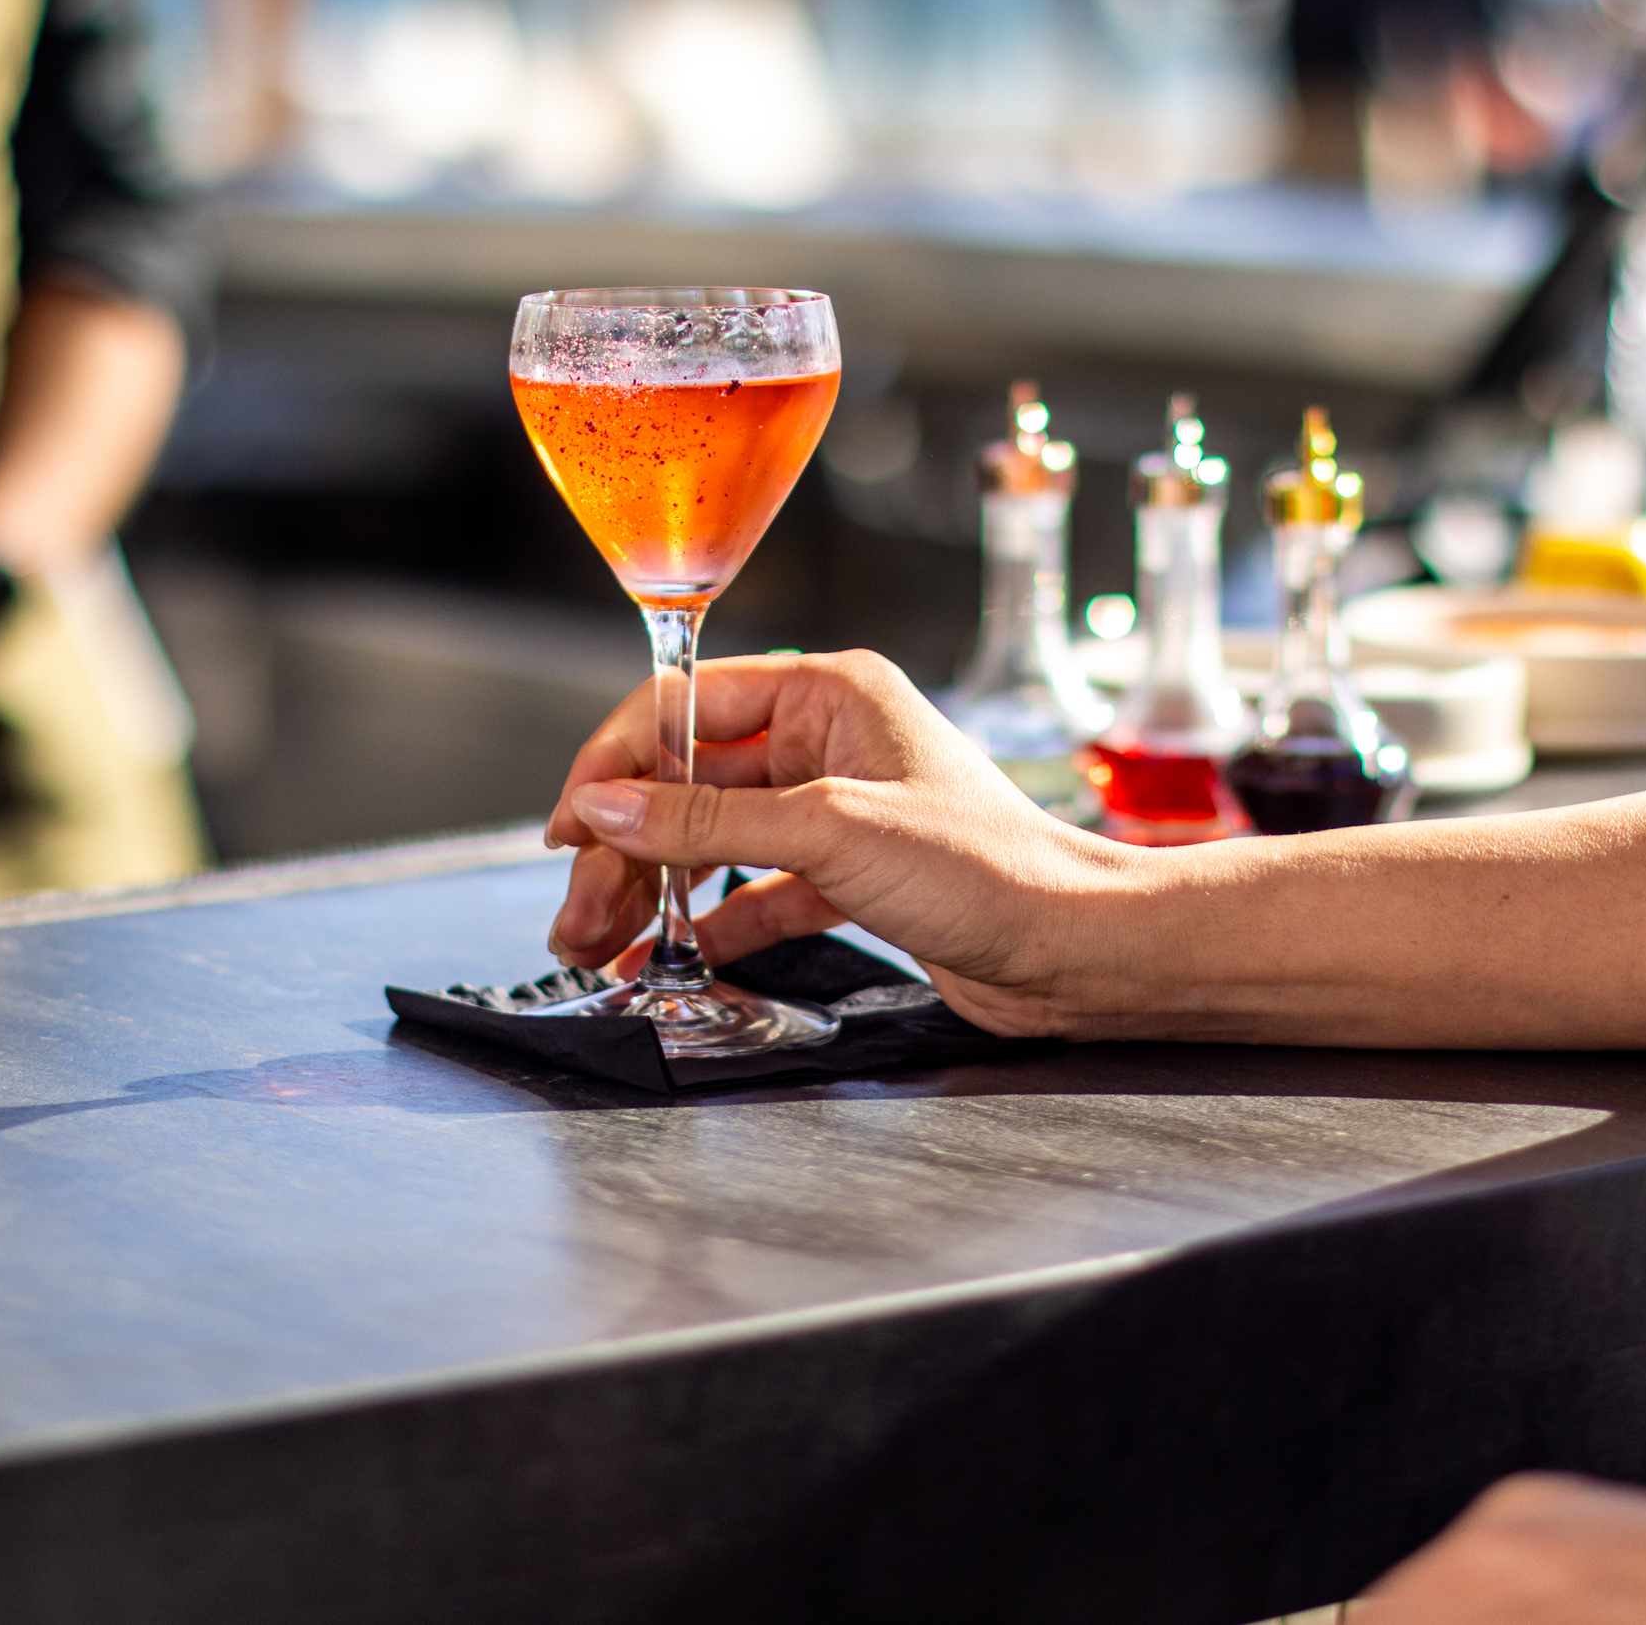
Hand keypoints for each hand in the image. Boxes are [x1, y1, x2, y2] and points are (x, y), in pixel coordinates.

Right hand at [540, 650, 1139, 1037]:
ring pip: (716, 837)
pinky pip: (755, 887)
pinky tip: (666, 954)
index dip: (617, 764)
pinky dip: (708, 920)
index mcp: (831, 692)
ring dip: (654, 887)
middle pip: (691, 778)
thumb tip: (603, 806)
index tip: (568, 826)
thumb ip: (708, 819)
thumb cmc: (988, 869)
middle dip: (627, 844)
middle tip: (576, 912)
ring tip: (598, 942)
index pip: (688, 706)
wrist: (1076, 951)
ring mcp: (839, 807)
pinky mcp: (851, 873)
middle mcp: (831, 739)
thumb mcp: (830, 832)